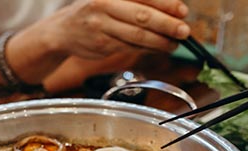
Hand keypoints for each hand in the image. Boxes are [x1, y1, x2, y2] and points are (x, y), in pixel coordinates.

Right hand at [35, 0, 189, 58]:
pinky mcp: (101, 44)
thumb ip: (138, 1)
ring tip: (174, 44)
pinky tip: (158, 48)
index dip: (166, 3)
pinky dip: (147, 49)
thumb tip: (172, 11)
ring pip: (136, 36)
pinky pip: (129, 47)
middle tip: (184, 31)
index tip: (183, 11)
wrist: (63, 30)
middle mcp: (105, 4)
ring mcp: (102, 26)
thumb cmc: (95, 11)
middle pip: (141, 16)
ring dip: (159, 42)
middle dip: (166, 24)